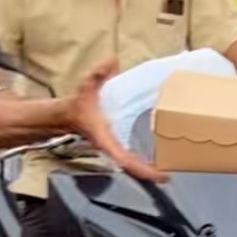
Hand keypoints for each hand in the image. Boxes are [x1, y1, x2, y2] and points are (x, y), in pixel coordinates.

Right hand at [70, 60, 167, 182]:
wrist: (66, 116)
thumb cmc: (78, 104)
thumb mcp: (87, 87)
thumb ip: (98, 74)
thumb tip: (112, 60)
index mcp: (106, 140)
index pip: (126, 160)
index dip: (142, 170)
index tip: (159, 175)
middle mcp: (111, 149)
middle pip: (132, 168)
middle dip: (150, 174)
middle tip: (170, 176)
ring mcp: (113, 150)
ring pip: (132, 166)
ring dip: (147, 170)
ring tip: (168, 171)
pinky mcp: (115, 147)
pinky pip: (131, 159)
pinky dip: (142, 163)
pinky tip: (156, 162)